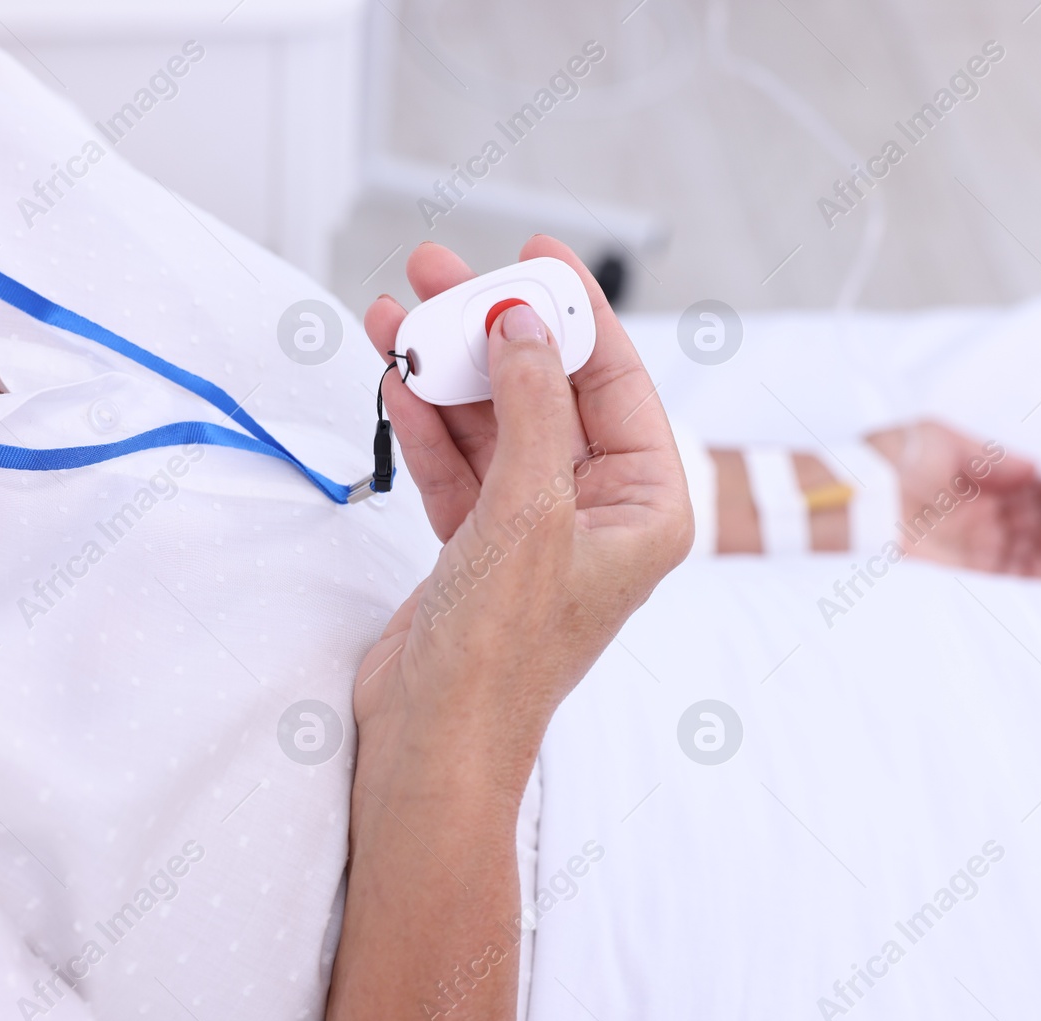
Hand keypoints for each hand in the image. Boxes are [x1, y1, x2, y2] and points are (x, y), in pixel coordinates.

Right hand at [350, 236, 691, 794]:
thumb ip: (532, 408)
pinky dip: (427, 424)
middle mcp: (597, 512)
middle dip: (492, 332)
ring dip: (445, 371)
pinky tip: (395, 381)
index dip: (576, 311)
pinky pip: (458, 463)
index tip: (535, 255)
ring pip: (494, 422)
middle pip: (548, 391)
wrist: (432, 744)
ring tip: (393, 316)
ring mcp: (535, 528)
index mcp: (647, 507)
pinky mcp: (480, 546)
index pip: (617, 381)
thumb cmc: (500, 651)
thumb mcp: (527, 513)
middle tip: (437, 272)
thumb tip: (522, 323)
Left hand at [866, 421, 1040, 577]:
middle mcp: (980, 529)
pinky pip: (1026, 579)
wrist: (851, 495)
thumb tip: (1034, 468)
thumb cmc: (883, 463)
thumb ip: (991, 455)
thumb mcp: (940, 440)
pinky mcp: (972, 582)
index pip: (1036, 494)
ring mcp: (977, 557)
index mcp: (974, 497)